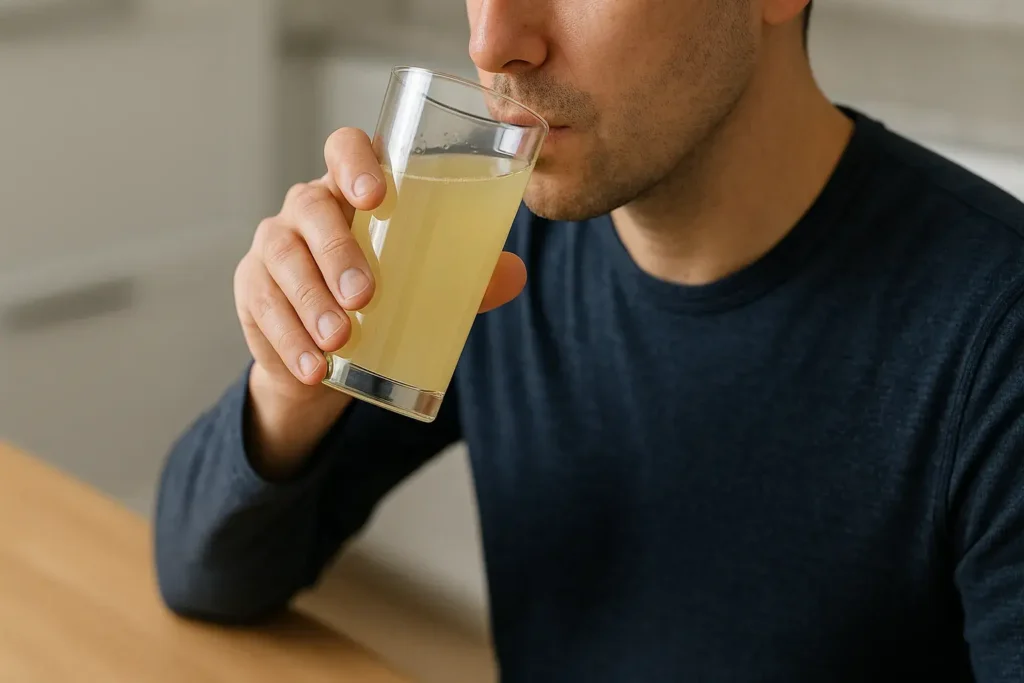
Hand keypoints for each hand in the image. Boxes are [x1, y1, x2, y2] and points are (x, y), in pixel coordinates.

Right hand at [235, 128, 527, 475]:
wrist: (332, 351)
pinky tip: (315, 368)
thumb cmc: (388, 293)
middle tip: (365, 295)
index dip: (353, 161)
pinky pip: (264, 309)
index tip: (375, 197)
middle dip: (336, 251)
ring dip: (311, 302)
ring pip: (282, 259)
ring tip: (340, 340)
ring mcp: (275, 245)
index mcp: (353, 188)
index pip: (343, 146)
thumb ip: (468, 274)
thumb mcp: (426, 279)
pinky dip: (291, 342)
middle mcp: (308, 207)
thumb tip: (514, 274)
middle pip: (310, 209)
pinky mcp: (254, 290)